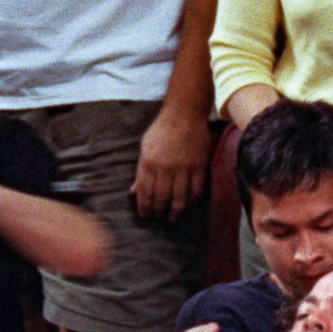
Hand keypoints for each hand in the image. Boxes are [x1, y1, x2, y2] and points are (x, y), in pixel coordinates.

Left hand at [132, 105, 210, 220]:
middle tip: (158, 216)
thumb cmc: (162, 130)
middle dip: (158, 211)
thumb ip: (140, 171)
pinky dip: (192, 201)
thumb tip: (133, 192)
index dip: (144, 207)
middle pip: (161, 199)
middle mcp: (165, 168)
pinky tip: (188, 204)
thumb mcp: (145, 148)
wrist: (185, 114)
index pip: (144, 192)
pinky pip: (196, 191)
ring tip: (173, 217)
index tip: (145, 214)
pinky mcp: (199, 167)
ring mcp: (183, 168)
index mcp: (149, 163)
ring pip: (179, 199)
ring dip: (175, 211)